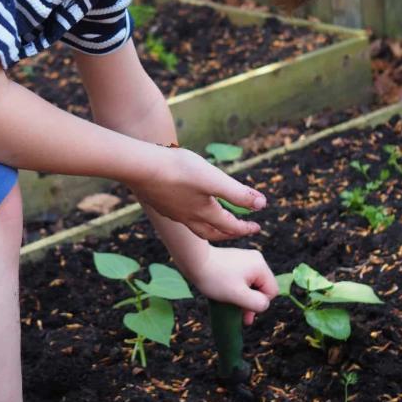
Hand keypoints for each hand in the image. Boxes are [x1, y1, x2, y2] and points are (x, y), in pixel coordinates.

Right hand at [126, 148, 265, 241]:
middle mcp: (188, 217)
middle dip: (228, 233)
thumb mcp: (214, 179)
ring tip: (215, 223)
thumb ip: (238, 193)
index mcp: (204, 212)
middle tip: (239, 231)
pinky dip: (191, 218)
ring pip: (195, 226)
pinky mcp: (160, 203)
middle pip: (212, 233)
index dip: (245, 228)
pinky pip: (180, 217)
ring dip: (209, 228)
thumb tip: (262, 205)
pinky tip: (187, 208)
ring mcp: (172, 212)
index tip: (257, 227)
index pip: (230, 226)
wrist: (140, 168)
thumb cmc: (178, 170)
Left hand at [181, 246, 279, 325]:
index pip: (271, 291)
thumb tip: (263, 305)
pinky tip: (227, 294)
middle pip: (262, 287)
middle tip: (241, 316)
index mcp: (260, 266)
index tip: (244, 309)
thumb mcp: (238, 295)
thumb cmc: (215, 279)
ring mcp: (246, 259)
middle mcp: (256, 259)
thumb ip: (256, 303)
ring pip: (252, 284)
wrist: (194, 261)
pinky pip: (243, 279)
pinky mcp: (236, 260)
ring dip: (244, 296)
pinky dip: (238, 288)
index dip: (259, 303)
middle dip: (251, 302)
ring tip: (231, 304)